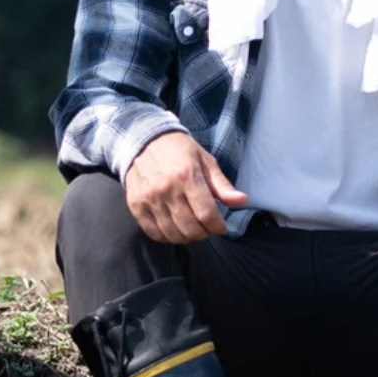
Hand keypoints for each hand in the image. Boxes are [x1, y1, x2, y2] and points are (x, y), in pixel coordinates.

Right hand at [122, 131, 248, 244]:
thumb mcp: (206, 161)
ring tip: (192, 229)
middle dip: (204, 233)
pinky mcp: (136, 205)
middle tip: (207, 227)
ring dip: (187, 237)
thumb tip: (241, 201)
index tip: (221, 226)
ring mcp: (149, 198)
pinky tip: (175, 229)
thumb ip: (222, 185)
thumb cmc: (180, 151)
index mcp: (187, 176)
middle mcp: (167, 189)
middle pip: (191, 228)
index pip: (207, 214)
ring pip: (173, 234)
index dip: (218, 226)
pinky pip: (154, 233)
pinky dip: (168, 237)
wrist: (145, 140)